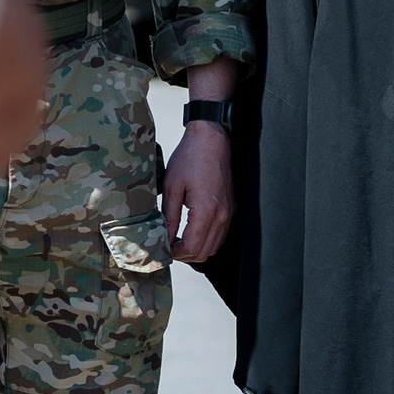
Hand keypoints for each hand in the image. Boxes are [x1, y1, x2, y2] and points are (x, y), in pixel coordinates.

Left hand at [163, 121, 231, 263]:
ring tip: (177, 239)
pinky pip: (220, 235)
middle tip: (168, 246)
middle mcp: (222, 215)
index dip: (175, 253)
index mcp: (206, 210)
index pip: (191, 247)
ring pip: (214, 247)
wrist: (212, 139)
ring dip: (195, 248)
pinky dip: (206, 240)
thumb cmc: (192, 156)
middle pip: (204, 252)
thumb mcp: (172, 186)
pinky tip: (191, 231)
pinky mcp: (230, 209)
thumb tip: (164, 237)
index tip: (163, 248)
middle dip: (184, 255)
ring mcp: (228, 213)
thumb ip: (169, 216)